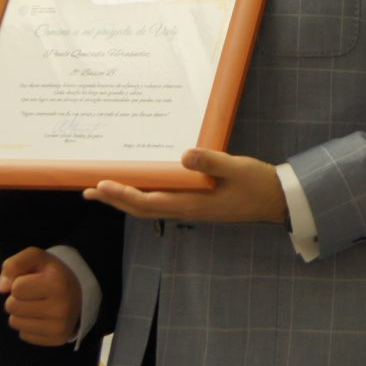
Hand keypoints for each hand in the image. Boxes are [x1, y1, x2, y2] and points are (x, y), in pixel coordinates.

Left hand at [0, 247, 81, 347]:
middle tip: (34, 294)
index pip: (16, 288)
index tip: (34, 281)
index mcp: (58, 284)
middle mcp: (61, 308)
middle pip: (12, 306)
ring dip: (20, 313)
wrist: (78, 293)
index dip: (19, 282)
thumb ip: (14, 264)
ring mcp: (59, 327)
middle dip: (17, 298)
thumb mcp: (36, 258)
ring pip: (14, 323)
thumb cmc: (52, 273)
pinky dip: (28, 325)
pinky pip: (23, 335)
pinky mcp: (57, 340)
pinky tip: (42, 317)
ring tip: (36, 305)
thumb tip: (1, 288)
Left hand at [85, 149, 284, 223]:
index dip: (124, 195)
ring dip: (124, 200)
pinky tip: (139, 187)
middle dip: (114, 200)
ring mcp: (192, 208)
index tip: (102, 185)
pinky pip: (162, 201)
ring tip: (102, 191)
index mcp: (194, 204)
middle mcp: (188, 209)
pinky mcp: (197, 203)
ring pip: (150, 206)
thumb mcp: (237, 168)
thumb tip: (184, 155)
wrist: (277, 200)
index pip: (150, 202)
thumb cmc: (258, 184)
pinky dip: (142, 195)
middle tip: (88, 190)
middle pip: (142, 209)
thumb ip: (211, 162)